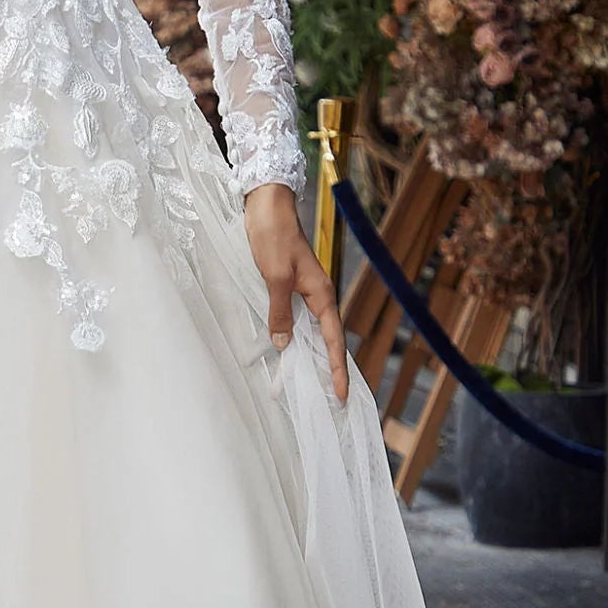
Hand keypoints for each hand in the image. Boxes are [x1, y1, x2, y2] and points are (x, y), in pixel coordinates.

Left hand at [243, 183, 349, 402]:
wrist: (266, 207)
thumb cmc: (273, 237)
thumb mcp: (275, 277)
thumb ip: (279, 312)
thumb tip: (284, 344)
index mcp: (321, 295)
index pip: (333, 340)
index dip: (337, 369)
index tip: (341, 394)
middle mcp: (318, 297)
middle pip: (325, 341)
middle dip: (325, 371)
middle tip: (325, 401)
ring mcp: (304, 293)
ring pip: (309, 334)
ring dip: (305, 358)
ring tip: (293, 385)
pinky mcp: (289, 288)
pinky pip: (295, 321)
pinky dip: (292, 340)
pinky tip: (283, 352)